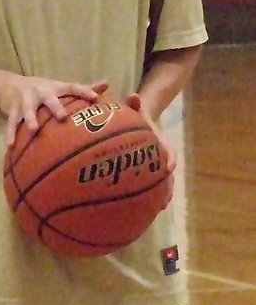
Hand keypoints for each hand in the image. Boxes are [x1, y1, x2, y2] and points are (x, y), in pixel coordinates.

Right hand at [0, 76, 108, 146]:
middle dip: (55, 107)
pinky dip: (11, 133)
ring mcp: (25, 100)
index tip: (96, 98)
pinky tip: (10, 145)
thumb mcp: (60, 87)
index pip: (72, 87)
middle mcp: (41, 92)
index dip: (84, 91)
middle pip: (49, 99)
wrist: (9, 85)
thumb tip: (107, 82)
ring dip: (30, 119)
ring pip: (28, 110)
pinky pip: (11, 122)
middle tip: (62, 117)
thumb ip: (83, 87)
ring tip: (33, 130)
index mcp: (55, 88)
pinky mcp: (12, 110)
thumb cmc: (42, 90)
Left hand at [125, 92, 175, 209]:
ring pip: (163, 180)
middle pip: (169, 172)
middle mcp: (161, 153)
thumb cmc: (137, 114)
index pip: (170, 151)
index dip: (170, 159)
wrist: (143, 116)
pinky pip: (151, 182)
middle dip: (167, 186)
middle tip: (164, 201)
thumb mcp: (136, 107)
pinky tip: (143, 208)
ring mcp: (157, 161)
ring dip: (162, 194)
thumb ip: (135, 103)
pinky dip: (149, 193)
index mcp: (159, 140)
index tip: (169, 168)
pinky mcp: (149, 167)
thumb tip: (134, 95)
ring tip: (158, 209)